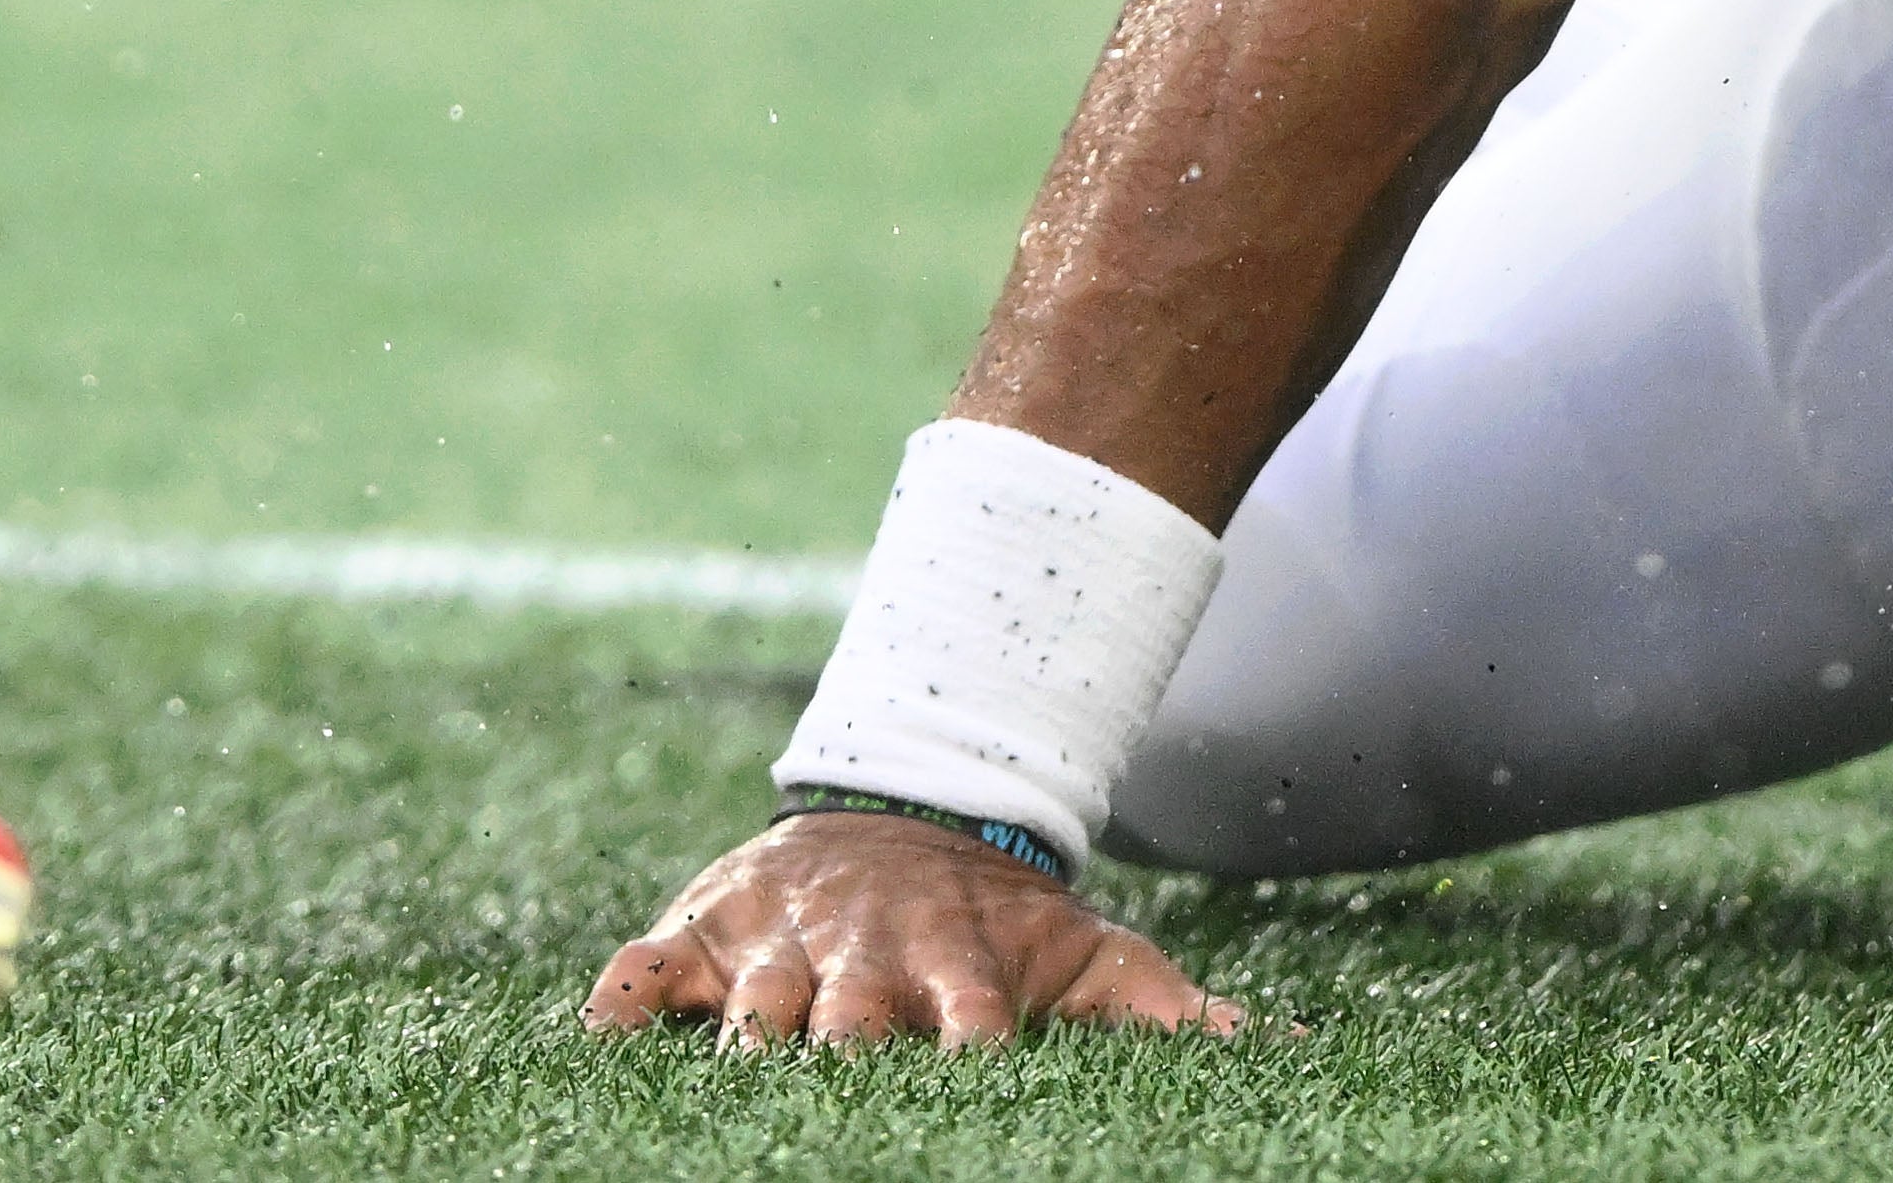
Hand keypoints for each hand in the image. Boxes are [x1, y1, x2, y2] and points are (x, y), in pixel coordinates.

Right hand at [585, 807, 1239, 1049]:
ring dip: (741, 1038)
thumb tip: (1291, 1055)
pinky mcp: (708, 928)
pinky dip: (626, 998)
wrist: (909, 808)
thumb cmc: (1005, 923)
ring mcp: (782, 944)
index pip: (966, 1025)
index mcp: (957, 976)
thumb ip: (1178, 1018)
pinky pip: (648, 967)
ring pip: (751, 1002)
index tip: (978, 1073)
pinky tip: (601, 1038)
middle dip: (840, 1056)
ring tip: (735, 1073)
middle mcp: (865, 961)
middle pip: (846, 1023)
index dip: (970, 1052)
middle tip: (838, 1083)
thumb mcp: (1096, 958)